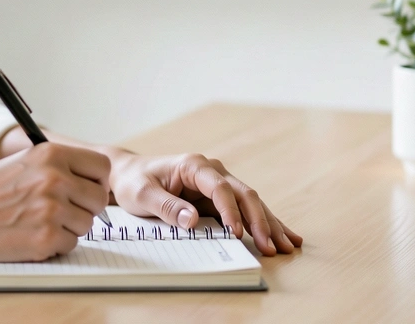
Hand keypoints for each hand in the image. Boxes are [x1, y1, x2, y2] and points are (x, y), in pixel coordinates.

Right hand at [0, 143, 110, 261]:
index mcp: (51, 154)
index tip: (87, 189)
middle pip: (99, 199)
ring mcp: (52, 209)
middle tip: (62, 210)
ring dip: (69, 227)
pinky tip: (33, 234)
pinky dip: (56, 244)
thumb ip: (60, 164)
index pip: (102, 166)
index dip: (97, 181)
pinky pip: (71, 245)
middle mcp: (55, 178)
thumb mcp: (27, 160)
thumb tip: (94, 177)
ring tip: (40, 220)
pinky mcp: (47, 237)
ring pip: (86, 224)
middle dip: (84, 208)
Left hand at [107, 150, 302, 255]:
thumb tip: (193, 221)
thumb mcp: (142, 194)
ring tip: (288, 246)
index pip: (219, 188)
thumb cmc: (133, 181)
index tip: (238, 235)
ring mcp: (216, 182)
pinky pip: (245, 209)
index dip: (231, 211)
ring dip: (268, 223)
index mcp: (192, 165)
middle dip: (259, 220)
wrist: (127, 173)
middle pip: (243, 194)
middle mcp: (209, 170)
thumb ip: (166, 206)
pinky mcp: (218, 196)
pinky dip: (264, 221)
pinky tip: (286, 234)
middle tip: (272, 248)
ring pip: (250, 202)